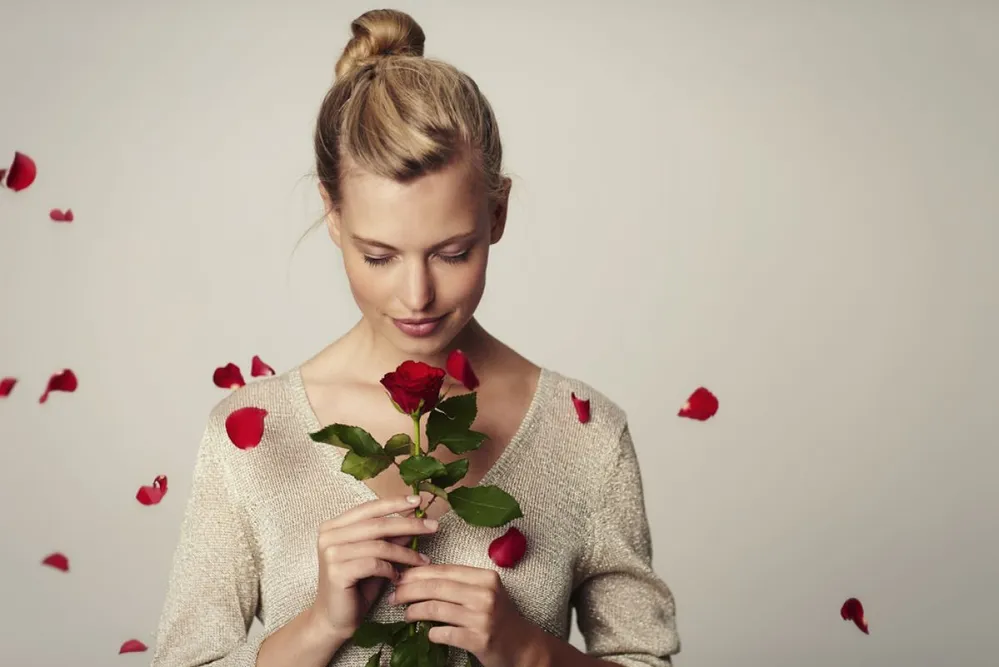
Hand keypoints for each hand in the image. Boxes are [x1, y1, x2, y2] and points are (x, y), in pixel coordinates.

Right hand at [308, 495, 439, 640]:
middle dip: (408, 524)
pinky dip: (391, 569)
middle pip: (377, 524)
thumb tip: (414, 516)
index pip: (369, 508)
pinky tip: (398, 577)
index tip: (418, 500)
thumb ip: (390, 537)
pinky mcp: (337, 571)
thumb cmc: (356, 586)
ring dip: (405, 552)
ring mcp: (331, 553)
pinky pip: (374, 563)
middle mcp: (329, 535)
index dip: (394, 503)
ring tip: (422, 560)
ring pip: (379, 545)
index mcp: (334, 526)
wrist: (334, 619)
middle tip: (433, 526)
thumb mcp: (377, 557)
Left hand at [390, 563, 541, 666]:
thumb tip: (420, 578)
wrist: (523, 645)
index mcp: (485, 577)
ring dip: (415, 612)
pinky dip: (432, 633)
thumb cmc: (499, 616)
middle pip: (436, 588)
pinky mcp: (479, 639)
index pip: (444, 570)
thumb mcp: (485, 592)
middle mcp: (485, 594)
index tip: (400, 577)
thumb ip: (460, 584)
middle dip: (409, 590)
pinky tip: (428, 634)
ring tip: (405, 614)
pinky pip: (445, 633)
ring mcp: (482, 617)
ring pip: (437, 609)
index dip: (418, 573)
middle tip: (394, 596)